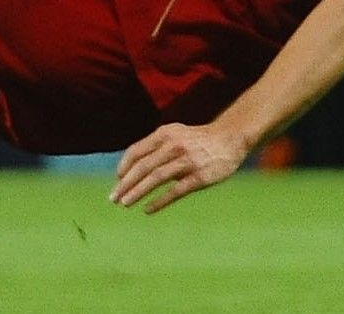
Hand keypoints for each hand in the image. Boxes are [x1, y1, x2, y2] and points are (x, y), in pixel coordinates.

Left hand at [110, 121, 250, 213]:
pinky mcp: (199, 177)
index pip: (137, 151)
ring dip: (137, 192)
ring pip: (156, 178)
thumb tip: (130, 167)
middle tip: (113, 198)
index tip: (117, 180)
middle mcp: (174, 146)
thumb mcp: (175, 134)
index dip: (124, 166)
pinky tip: (147, 210)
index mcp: (165, 134)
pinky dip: (159, 202)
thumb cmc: (197, 139)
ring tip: (125, 204)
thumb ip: (155, 147)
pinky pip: (175, 191)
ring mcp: (187, 161)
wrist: (230, 138)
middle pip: (143, 167)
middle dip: (125, 184)